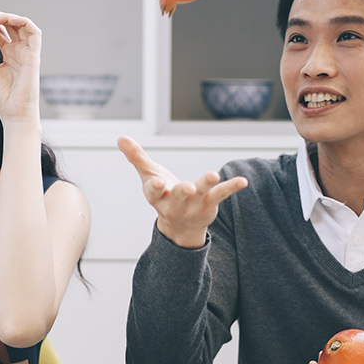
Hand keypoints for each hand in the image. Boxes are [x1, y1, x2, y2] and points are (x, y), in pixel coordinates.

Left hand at [0, 11, 39, 123]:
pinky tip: (2, 22)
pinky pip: (33, 31)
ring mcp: (28, 52)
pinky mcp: (34, 55)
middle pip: (9, 24)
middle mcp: (19, 50)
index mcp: (9, 54)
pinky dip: (19, 21)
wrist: (14, 113)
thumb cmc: (1, 97)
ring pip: (20, 23)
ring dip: (4, 16)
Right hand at [118, 136, 246, 247]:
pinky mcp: (210, 203)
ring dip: (206, 184)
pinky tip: (243, 181)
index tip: (158, 182)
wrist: (181, 227)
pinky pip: (221, 194)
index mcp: (158, 196)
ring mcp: (194, 204)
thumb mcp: (148, 176)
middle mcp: (175, 202)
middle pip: (178, 195)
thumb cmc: (163, 195)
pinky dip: (232, 187)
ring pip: (200, 193)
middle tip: (186, 187)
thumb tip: (120, 137)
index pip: (154, 192)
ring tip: (213, 174)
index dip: (156, 187)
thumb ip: (136, 157)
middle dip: (182, 191)